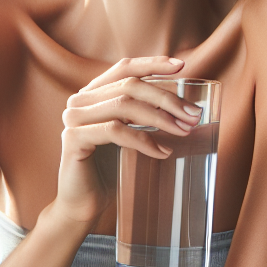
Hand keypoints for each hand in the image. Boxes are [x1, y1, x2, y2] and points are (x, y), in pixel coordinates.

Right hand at [53, 56, 202, 225]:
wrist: (84, 203)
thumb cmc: (111, 168)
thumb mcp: (130, 134)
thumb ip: (144, 115)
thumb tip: (185, 107)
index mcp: (93, 94)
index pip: (124, 68)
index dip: (152, 64)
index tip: (181, 66)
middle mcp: (80, 100)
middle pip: (129, 86)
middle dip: (166, 99)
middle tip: (192, 115)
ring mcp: (74, 118)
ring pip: (124, 105)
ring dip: (160, 118)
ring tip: (183, 132)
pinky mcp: (74, 138)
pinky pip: (115, 131)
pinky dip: (143, 141)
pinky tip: (162, 152)